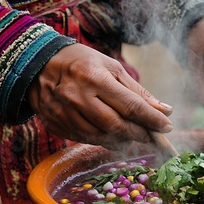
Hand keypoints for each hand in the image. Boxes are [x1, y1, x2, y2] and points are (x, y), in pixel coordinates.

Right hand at [27, 43, 172, 149]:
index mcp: (95, 78)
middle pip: (117, 126)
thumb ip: (137, 91)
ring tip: (135, 137)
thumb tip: (165, 110)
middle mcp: (78, 98)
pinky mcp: (57, 126)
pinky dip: (104, 141)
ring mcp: (65, 114)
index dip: (152, 120)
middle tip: (154, 137)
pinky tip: (114, 138)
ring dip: (123, 141)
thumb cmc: (81, 63)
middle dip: (140, 134)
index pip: (131, 106)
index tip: (167, 127)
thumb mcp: (111, 67)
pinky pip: (86, 139)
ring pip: (102, 137)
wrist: (36, 65)